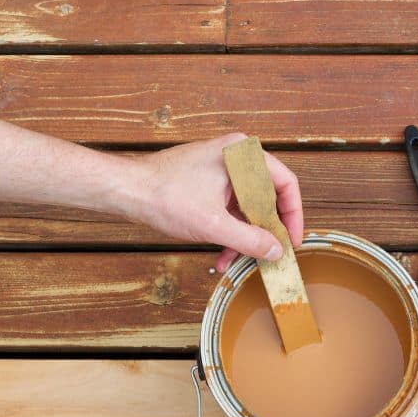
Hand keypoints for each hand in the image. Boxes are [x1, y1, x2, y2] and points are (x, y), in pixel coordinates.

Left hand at [126, 133, 302, 271]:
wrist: (124, 189)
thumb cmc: (162, 194)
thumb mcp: (212, 224)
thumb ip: (249, 239)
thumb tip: (277, 252)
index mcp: (243, 155)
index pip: (286, 184)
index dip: (293, 216)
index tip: (292, 241)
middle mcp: (235, 157)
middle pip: (268, 197)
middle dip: (266, 231)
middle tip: (270, 255)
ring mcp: (222, 169)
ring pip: (248, 207)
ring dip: (245, 236)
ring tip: (239, 262)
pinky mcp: (209, 182)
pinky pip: (230, 208)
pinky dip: (230, 231)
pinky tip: (222, 255)